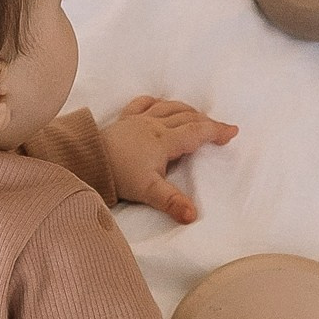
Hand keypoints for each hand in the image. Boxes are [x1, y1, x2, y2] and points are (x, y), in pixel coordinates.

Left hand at [102, 92, 236, 222]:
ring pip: (168, 107)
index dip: (216, 131)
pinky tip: (159, 103)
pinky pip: (142, 103)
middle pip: (186, 117)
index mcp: (164, 140)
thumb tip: (193, 216)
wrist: (86, 162)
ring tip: (196, 114)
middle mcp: (154, 125)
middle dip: (206, 121)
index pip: (196, 132)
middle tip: (219, 128)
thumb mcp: (148, 191)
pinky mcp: (123, 120)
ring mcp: (138, 120)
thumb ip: (172, 202)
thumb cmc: (118, 176)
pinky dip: (156, 102)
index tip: (233, 131)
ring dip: (186, 109)